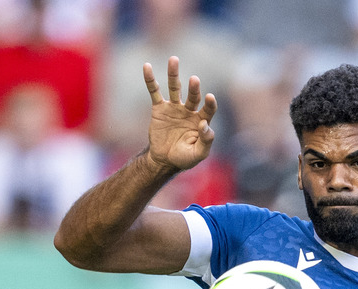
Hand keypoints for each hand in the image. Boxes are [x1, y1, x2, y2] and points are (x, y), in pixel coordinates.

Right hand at [142, 56, 216, 172]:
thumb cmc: (185, 158)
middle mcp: (189, 110)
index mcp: (201, 120)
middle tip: (195, 80)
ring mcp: (174, 108)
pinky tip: (147, 66)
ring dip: (174, 74)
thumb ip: (206, 141)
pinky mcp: (159, 108)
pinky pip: (154, 91)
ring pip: (175, 88)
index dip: (210, 104)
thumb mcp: (199, 154)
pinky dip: (150, 79)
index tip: (210, 98)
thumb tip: (205, 125)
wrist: (164, 160)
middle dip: (194, 88)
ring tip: (174, 59)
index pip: (209, 109)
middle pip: (193, 96)